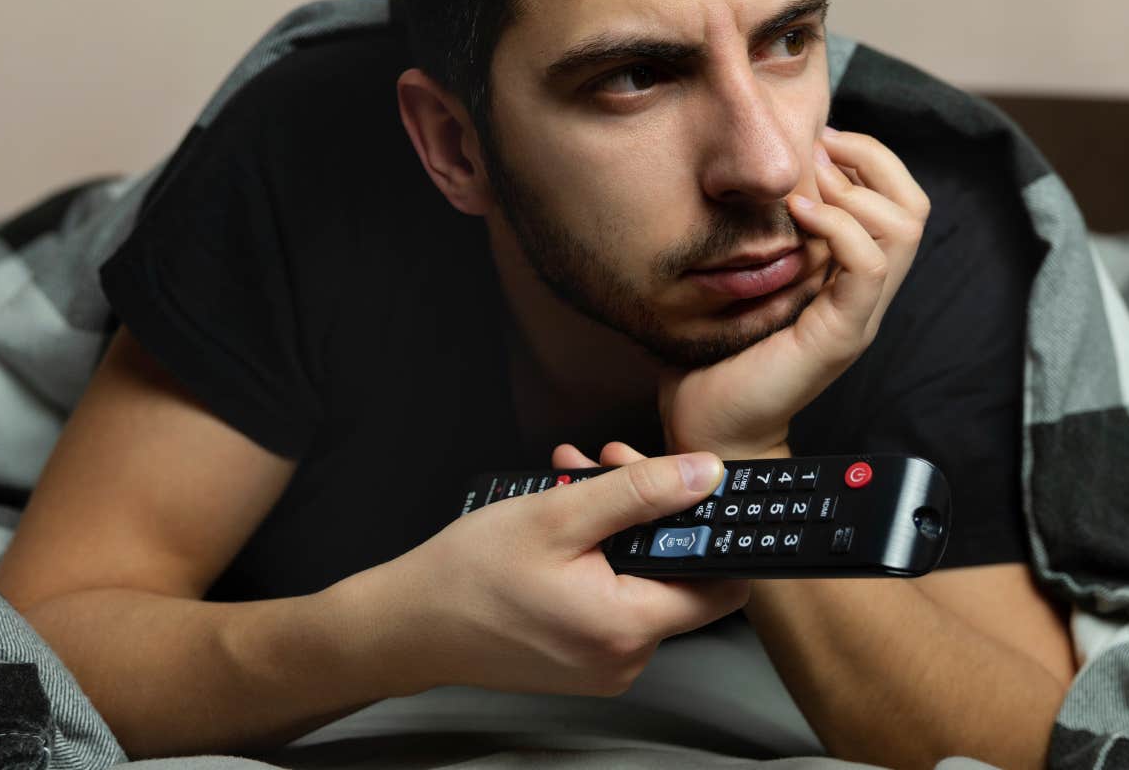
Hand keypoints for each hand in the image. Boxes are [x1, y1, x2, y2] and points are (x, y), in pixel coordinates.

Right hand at [327, 449, 746, 698]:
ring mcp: (603, 665)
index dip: (717, 533)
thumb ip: (640, 492)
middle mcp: (625, 658)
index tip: (699, 490)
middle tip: (612, 463)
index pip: (722, 586)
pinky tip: (564, 517)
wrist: (405, 626)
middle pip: (675, 575)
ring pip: (640, 581)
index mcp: (627, 628)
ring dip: (617, 524)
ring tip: (576, 480)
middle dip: (650, 510)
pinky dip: (597, 555)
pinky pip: (611, 599)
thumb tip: (706, 474)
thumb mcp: (559, 514)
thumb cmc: (469, 574)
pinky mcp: (581, 660)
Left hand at [660, 127, 929, 459]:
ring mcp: (860, 314)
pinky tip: (799, 214)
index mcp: (850, 275)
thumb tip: (766, 169)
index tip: (818, 140)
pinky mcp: (841, 335)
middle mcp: (867, 293)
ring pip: (905, 231)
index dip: (870, 157)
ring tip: (805, 186)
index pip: (899, 200)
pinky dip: (840, 227)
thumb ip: (769, 228)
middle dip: (872, 160)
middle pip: (915, 207)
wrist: (710, 422)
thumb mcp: (750, 272)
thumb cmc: (719, 348)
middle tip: (817, 151)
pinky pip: (869, 268)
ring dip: (855, 190)